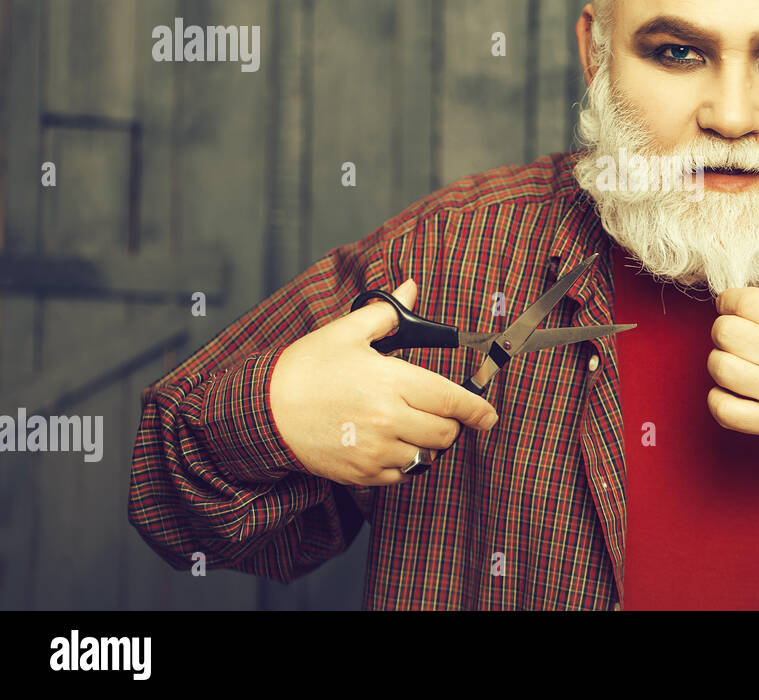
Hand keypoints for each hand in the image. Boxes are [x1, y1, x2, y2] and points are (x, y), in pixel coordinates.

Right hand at [268, 278, 498, 486]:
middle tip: (435, 410)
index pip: (451, 400)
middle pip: (444, 433)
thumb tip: (410, 288)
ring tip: (407, 424)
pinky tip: (389, 442)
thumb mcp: (345, 333)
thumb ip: (386, 313)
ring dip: (426, 443)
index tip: (489, 415)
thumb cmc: (305, 369)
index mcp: (391, 382)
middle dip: (449, 423)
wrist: (263, 413)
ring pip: (426, 457)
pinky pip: (401, 476)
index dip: (477, 409)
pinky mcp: (361, 475)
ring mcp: (375, 452)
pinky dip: (405, 462)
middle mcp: (388, 421)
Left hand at [706, 286, 758, 454]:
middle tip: (735, 336)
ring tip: (735, 364)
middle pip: (726, 332)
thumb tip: (738, 303)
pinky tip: (732, 392)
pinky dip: (719, 399)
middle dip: (723, 329)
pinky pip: (722, 408)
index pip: (747, 302)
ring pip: (720, 367)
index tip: (729, 305)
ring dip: (720, 362)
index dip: (729, 300)